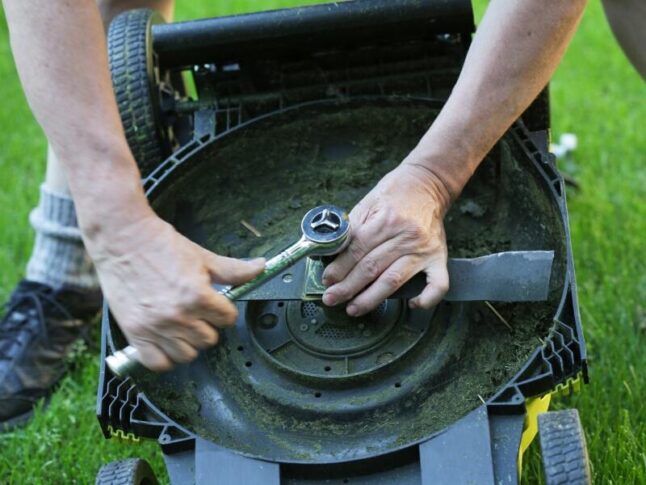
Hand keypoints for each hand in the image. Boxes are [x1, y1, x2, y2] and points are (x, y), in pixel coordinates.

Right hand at [91, 214, 264, 370]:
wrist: (122, 239)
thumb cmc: (161, 245)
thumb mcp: (203, 257)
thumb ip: (234, 269)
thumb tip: (261, 268)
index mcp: (197, 296)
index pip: (227, 319)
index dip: (224, 310)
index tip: (215, 304)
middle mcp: (177, 316)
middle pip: (209, 339)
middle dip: (207, 325)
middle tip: (197, 311)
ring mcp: (154, 327)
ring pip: (187, 355)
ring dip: (188, 342)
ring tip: (183, 325)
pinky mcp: (134, 333)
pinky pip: (158, 363)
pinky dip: (165, 357)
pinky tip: (167, 341)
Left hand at [322, 163, 449, 315]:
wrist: (428, 183)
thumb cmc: (395, 193)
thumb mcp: (368, 203)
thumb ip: (352, 229)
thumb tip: (331, 254)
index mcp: (385, 220)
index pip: (357, 250)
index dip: (339, 268)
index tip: (327, 280)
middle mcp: (405, 236)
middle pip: (371, 268)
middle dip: (348, 287)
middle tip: (332, 299)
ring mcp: (424, 249)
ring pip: (394, 280)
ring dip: (372, 298)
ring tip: (354, 308)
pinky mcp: (439, 257)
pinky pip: (437, 284)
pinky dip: (427, 299)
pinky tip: (412, 305)